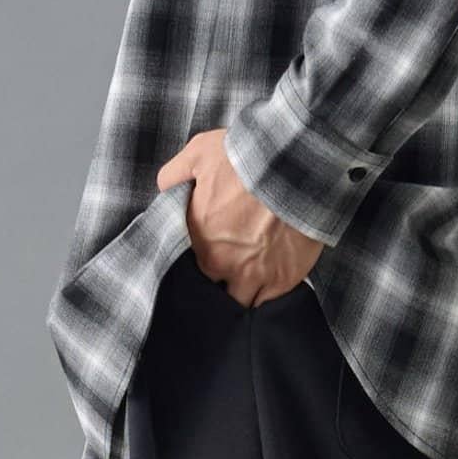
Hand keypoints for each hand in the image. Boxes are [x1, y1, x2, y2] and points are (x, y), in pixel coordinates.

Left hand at [157, 129, 323, 306]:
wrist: (293, 167)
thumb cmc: (246, 159)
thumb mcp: (198, 154)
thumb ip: (173, 177)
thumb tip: (164, 192)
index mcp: (200, 241)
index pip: (190, 266)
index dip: (198, 261)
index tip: (207, 252)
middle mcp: (223, 265)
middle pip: (213, 289)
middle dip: (217, 281)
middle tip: (226, 269)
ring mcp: (254, 278)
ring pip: (239, 302)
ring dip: (239, 295)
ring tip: (246, 285)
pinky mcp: (281, 282)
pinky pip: (267, 304)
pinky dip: (265, 300)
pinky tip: (266, 290)